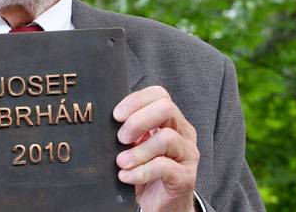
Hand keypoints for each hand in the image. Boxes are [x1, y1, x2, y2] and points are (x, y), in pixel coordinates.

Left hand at [114, 86, 198, 211]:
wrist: (160, 204)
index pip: (159, 94)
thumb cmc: (146, 170)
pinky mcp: (185, 177)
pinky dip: (140, 171)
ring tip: (121, 162)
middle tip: (121, 138)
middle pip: (166, 108)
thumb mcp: (136, 145)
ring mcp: (187, 154)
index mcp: (171, 120)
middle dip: (137, 121)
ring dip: (138, 151)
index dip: (135, 101)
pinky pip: (164, 167)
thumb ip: (129, 130)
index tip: (116, 115)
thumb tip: (107, 120)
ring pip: (167, 138)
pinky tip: (126, 176)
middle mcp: (183, 133)